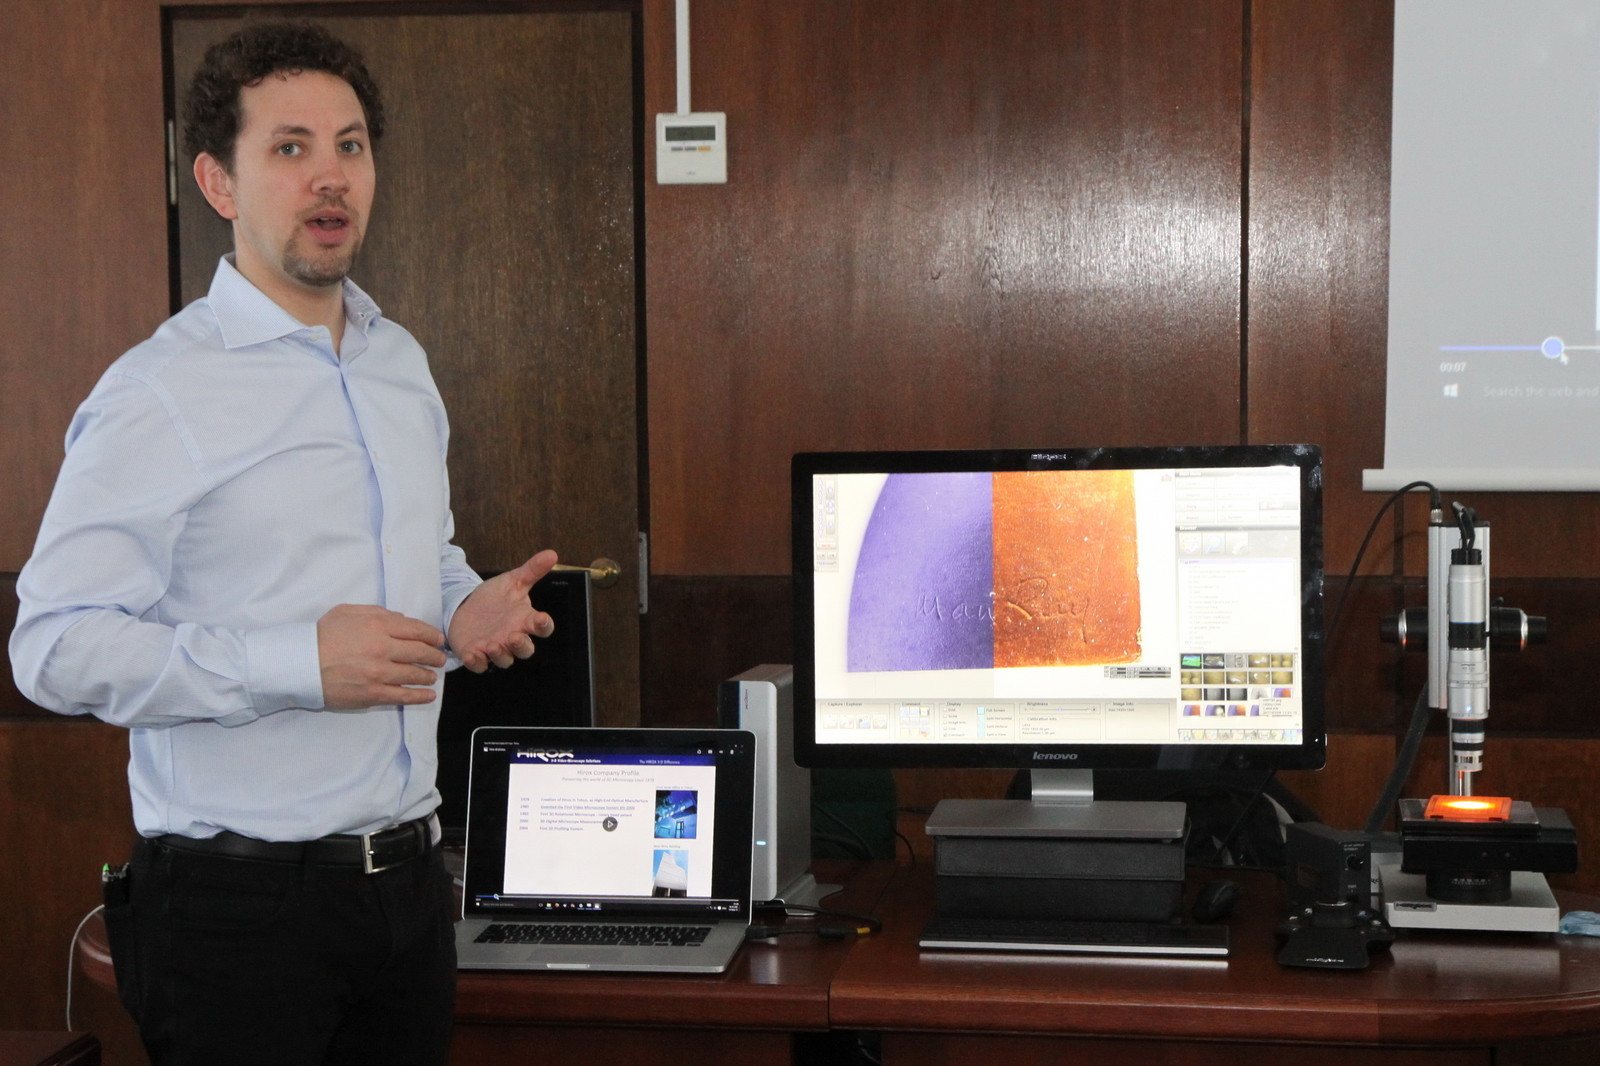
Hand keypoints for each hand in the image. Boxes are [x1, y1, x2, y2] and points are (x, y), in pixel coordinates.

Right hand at [317, 604, 447, 708]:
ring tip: (432, 677)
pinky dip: (419, 696)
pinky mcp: (372, 694)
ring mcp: (378, 673)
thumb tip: (401, 620)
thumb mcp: (347, 612)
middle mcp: (382, 648)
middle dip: (435, 656)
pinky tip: (428, 696)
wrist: (299, 664)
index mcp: (378, 625)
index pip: (416, 630)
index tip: (438, 640)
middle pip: (420, 652)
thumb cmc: (321, 636)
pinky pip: (402, 696)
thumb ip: (377, 612)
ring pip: (414, 674)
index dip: (432, 635)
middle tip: (440, 659)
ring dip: (428, 676)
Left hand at [448, 549, 558, 672]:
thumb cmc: (494, 598)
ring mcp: (494, 648)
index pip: (542, 627)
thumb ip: (532, 570)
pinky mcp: (475, 654)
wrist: (466, 607)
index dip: (544, 626)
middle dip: (522, 646)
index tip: (542, 619)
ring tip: (493, 644)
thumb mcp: (512, 581)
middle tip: (515, 637)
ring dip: (500, 655)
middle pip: (525, 650)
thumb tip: (552, 553)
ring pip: (504, 660)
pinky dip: (476, 663)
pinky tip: (471, 655)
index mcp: (524, 620)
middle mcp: (512, 637)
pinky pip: (478, 666)